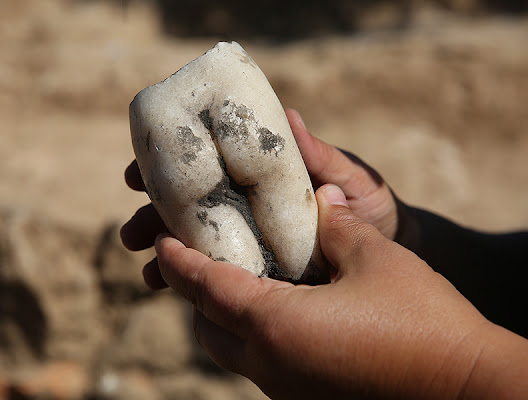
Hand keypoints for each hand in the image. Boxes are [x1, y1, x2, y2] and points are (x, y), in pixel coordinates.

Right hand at [121, 109, 408, 287]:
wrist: (395, 255)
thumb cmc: (375, 208)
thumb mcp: (352, 178)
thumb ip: (322, 156)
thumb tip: (288, 115)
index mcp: (264, 179)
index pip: (209, 167)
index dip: (170, 169)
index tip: (137, 174)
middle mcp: (251, 209)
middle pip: (191, 209)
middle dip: (155, 218)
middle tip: (132, 233)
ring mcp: (254, 244)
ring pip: (198, 246)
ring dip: (167, 255)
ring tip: (146, 271)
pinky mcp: (262, 276)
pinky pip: (222, 279)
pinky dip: (195, 282)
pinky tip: (174, 291)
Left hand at [153, 184, 490, 398]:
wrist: (468, 388)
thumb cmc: (422, 321)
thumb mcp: (375, 256)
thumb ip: (335, 225)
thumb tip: (319, 202)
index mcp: (276, 325)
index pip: (206, 288)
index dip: (179, 261)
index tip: (161, 240)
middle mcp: (271, 364)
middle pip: (209, 325)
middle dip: (194, 290)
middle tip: (198, 254)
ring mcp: (288, 388)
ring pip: (231, 350)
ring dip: (221, 315)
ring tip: (232, 278)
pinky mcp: (308, 396)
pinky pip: (261, 363)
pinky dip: (252, 333)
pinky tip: (275, 308)